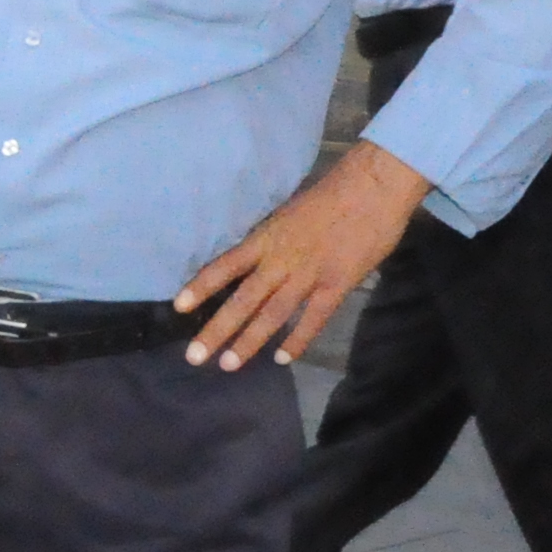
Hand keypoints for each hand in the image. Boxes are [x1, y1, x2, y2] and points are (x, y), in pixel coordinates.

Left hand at [174, 142, 431, 370]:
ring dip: (249, 341)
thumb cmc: (331, 195)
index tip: (178, 306)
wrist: (373, 186)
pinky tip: (282, 359)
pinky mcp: (337, 284)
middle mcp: (280, 259)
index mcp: (266, 238)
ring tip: (228, 365)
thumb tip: (255, 261)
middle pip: (243, 299)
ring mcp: (308, 274)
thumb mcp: (288, 214)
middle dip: (217, 329)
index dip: (201, 286)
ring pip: (272, 314)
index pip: (225, 265)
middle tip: (194, 357)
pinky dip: (298, 340)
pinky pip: (313, 318)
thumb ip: (272, 241)